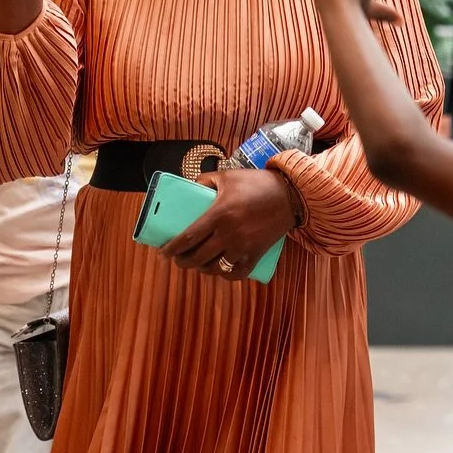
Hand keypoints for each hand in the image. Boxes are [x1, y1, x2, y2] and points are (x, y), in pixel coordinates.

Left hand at [161, 166, 296, 277]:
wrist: (289, 195)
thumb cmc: (256, 183)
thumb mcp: (227, 176)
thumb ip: (204, 180)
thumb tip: (188, 187)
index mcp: (219, 214)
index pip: (188, 237)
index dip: (172, 248)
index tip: (163, 252)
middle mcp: (229, 234)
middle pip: (198, 257)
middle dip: (183, 261)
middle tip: (178, 259)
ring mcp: (243, 247)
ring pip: (215, 268)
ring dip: (202, 269)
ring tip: (196, 264)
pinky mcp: (256, 254)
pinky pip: (236, 273)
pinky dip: (225, 275)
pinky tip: (219, 271)